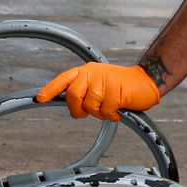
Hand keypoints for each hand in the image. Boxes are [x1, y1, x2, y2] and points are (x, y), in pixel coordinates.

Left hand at [34, 63, 161, 119]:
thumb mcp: (99, 85)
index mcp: (86, 71)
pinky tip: (119, 110)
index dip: (50, 89)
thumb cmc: (121, 87)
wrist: (146, 82)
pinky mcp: (116, 89)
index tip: (40, 99)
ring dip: (99, 113)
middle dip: (78, 110)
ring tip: (110, 109)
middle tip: (87, 114)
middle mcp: (92, 73)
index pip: (63, 79)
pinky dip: (112, 115)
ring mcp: (104, 79)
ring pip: (90, 105)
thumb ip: (85, 92)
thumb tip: (72, 108)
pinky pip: (106, 110)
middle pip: (73, 95)